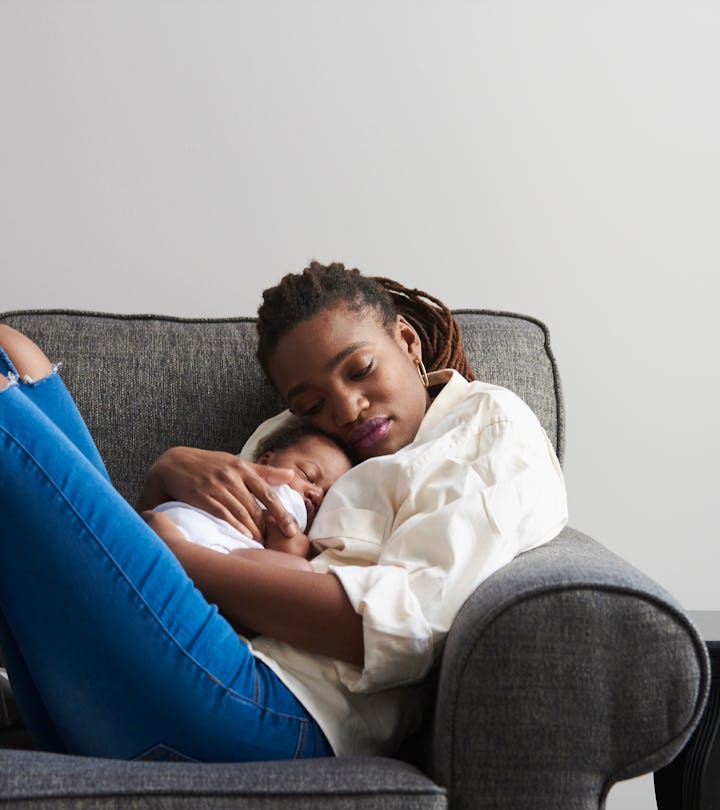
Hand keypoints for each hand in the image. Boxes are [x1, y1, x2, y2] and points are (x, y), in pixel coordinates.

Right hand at [137, 446, 297, 541]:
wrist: (174, 463)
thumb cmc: (210, 465)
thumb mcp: (236, 463)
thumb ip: (264, 472)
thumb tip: (292, 475)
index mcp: (242, 468)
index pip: (268, 493)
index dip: (282, 513)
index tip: (293, 529)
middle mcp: (231, 476)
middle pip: (255, 506)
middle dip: (269, 526)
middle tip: (279, 542)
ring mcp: (216, 485)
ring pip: (240, 511)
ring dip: (253, 529)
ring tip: (262, 543)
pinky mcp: (201, 495)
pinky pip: (221, 512)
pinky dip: (234, 525)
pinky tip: (244, 536)